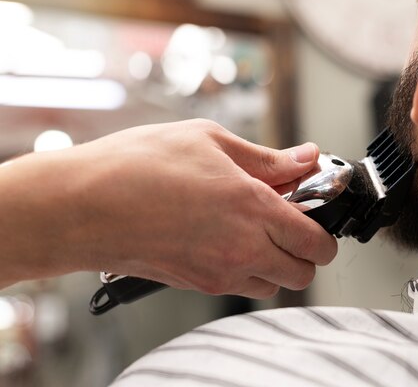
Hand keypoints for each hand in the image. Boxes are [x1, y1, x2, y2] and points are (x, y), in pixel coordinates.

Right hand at [0, 120, 337, 296]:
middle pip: (304, 271)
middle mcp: (243, 248)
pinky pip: (240, 285)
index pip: (316, 240)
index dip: (325, 229)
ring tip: (252, 226)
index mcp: (253, 207)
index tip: (316, 209)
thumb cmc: (138, 167)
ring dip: (276, 260)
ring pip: (274, 283)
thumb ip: (267, 158)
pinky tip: (224, 236)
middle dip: (306, 249)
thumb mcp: (209, 141)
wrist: (82, 207)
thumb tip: (305, 158)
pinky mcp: (197, 285)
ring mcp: (220, 272)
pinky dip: (246, 268)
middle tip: (288, 218)